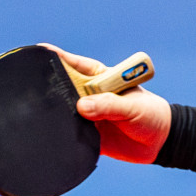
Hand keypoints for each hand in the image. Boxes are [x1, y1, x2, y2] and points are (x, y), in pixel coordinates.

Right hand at [42, 44, 170, 163]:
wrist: (160, 143)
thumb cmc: (150, 115)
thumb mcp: (133, 107)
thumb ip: (109, 106)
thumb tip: (82, 107)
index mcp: (100, 79)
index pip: (76, 65)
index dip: (58, 58)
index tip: (40, 52)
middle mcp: (89, 95)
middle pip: (63, 88)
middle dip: (50, 88)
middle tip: (34, 89)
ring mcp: (86, 115)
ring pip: (63, 112)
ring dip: (55, 113)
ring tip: (41, 113)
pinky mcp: (86, 135)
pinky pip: (69, 134)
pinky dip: (61, 134)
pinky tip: (50, 134)